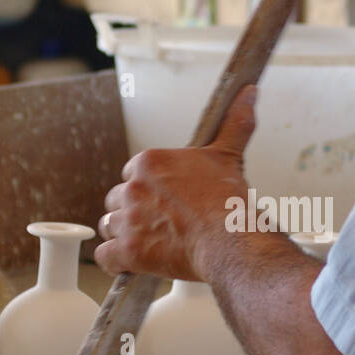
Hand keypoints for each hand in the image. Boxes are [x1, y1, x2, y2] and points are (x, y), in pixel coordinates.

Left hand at [94, 85, 256, 278]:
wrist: (231, 239)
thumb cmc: (229, 202)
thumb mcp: (228, 155)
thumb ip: (235, 122)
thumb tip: (249, 93)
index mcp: (150, 163)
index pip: (132, 174)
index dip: (147, 189)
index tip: (163, 200)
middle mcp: (133, 188)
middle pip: (117, 199)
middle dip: (133, 211)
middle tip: (158, 223)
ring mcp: (128, 220)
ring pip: (109, 226)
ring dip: (124, 235)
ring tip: (150, 242)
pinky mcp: (127, 251)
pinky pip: (105, 256)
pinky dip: (116, 262)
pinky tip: (132, 262)